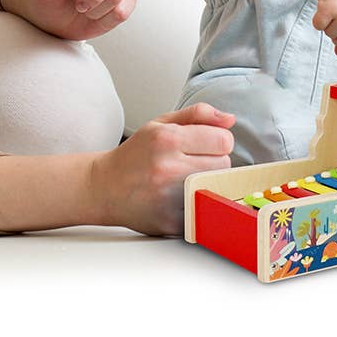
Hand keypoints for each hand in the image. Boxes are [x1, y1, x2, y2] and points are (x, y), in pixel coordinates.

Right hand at [90, 104, 235, 235]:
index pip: (223, 140)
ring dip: (208, 183)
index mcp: (167, 139)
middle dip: (214, 161)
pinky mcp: (171, 222)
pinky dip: (198, 205)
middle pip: (224, 165)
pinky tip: (181, 198)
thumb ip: (197, 115)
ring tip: (188, 179)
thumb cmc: (136, 154)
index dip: (218, 141)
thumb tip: (230, 119)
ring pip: (217, 187)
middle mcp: (168, 167)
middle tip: (194, 162)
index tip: (207, 144)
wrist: (105, 187)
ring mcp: (169, 198)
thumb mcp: (160, 124)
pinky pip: (204, 211)